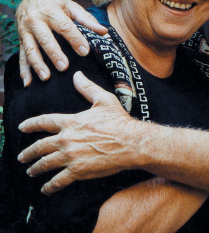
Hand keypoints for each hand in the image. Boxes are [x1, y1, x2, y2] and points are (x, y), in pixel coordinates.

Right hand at [16, 0, 106, 85]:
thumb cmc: (54, 3)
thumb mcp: (71, 6)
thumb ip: (87, 19)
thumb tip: (104, 32)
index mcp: (51, 11)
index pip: (64, 26)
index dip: (75, 39)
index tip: (84, 51)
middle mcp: (36, 20)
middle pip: (46, 39)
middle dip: (54, 54)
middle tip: (64, 67)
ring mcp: (25, 31)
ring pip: (31, 49)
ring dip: (38, 64)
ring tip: (47, 77)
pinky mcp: (20, 40)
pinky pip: (21, 56)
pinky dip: (23, 70)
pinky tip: (28, 82)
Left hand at [18, 72, 141, 195]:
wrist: (130, 142)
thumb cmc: (119, 121)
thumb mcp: (104, 100)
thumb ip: (87, 88)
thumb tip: (77, 75)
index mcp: (71, 122)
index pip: (44, 122)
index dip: (30, 124)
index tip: (22, 127)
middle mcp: (66, 139)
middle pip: (39, 146)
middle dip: (27, 152)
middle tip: (22, 157)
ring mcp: (70, 156)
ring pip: (45, 164)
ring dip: (35, 168)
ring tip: (31, 171)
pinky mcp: (77, 171)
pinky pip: (57, 181)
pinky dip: (49, 186)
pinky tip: (46, 188)